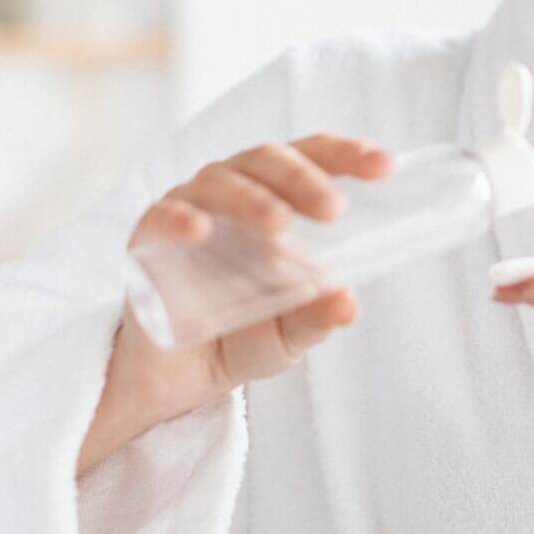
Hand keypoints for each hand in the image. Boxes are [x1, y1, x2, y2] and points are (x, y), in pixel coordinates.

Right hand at [80, 131, 393, 474]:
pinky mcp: (148, 239)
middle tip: (333, 209)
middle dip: (304, 178)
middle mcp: (233, 191)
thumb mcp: (289, 334)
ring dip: (252, 199)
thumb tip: (349, 304)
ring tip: (280, 225)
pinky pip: (162, 215)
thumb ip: (317, 318)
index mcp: (277, 197)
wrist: (174, 378)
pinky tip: (198, 231)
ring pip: (221, 182)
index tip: (385, 165)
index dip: (347, 154)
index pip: (314, 158)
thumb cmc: (241, 336)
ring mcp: (189, 208)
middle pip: (268, 160)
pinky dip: (179, 218)